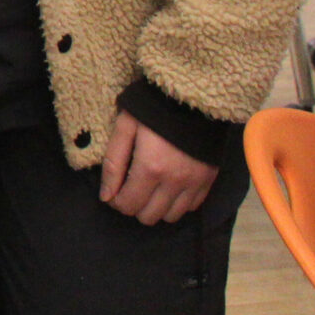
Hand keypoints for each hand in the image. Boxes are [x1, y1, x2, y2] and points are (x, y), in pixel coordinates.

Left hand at [98, 110, 218, 223]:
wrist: (190, 98)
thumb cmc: (150, 110)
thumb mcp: (124, 129)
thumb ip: (113, 164)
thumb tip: (105, 196)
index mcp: (150, 168)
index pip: (129, 204)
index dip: (116, 202)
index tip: (113, 192)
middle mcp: (174, 182)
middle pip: (149, 216)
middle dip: (134, 207)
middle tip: (129, 191)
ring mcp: (194, 183)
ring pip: (171, 216)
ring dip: (156, 208)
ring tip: (149, 190)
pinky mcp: (208, 181)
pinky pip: (191, 207)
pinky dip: (177, 204)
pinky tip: (168, 189)